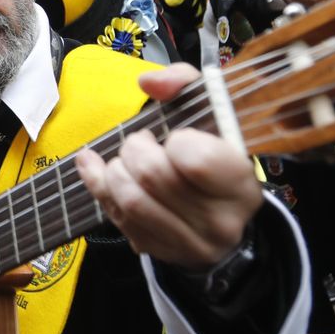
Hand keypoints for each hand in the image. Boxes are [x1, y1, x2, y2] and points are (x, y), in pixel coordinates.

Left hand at [76, 64, 261, 269]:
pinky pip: (116, 216)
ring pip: (131, 200)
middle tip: (140, 142)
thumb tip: (148, 82)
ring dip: (115, 170)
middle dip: (134, 149)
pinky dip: (96, 184)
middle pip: (153, 177)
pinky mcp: (159, 251)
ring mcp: (189, 243)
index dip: (177, 141)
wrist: (219, 215)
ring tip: (124, 158)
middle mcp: (220, 221)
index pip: (197, 160)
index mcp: (241, 184)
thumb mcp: (213, 114)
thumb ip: (184, 84)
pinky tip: (92, 165)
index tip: (178, 137)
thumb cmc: (214, 155)